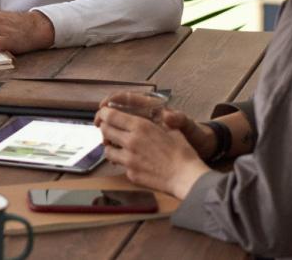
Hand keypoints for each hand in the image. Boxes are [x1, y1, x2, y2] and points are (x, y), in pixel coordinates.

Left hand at [95, 106, 210, 199]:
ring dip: (110, 147)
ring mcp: (128, 159)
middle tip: (111, 129)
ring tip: (119, 147)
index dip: (104, 113)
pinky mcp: (131, 174)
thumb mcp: (170, 129)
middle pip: (105, 131)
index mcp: (140, 126)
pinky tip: (134, 162)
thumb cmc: (182, 152)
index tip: (105, 114)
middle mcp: (130, 141)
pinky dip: (124, 163)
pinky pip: (120, 166)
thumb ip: (153, 121)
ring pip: (107, 150)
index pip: (109, 115)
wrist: (187, 178)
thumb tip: (147, 116)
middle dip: (105, 128)